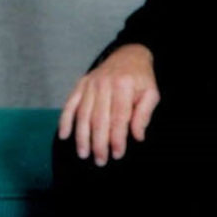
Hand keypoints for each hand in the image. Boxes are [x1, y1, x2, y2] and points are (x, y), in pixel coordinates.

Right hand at [57, 44, 159, 165]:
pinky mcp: (80, 85)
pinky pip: (69, 104)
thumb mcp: (151, 94)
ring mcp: (89, 84)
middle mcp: (103, 84)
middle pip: (98, 119)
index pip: (119, 118)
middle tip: (100, 161)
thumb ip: (144, 114)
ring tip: (84, 154)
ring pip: (82, 115)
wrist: (128, 55)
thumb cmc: (141, 79)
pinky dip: (65, 121)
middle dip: (99, 143)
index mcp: (123, 86)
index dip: (117, 138)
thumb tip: (137, 136)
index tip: (117, 154)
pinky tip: (64, 136)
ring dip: (82, 137)